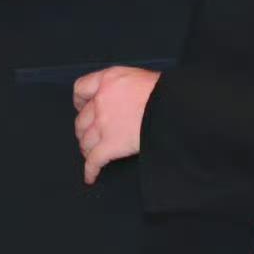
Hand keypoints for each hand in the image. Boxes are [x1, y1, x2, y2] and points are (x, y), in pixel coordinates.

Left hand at [71, 66, 159, 183]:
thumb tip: (122, 98)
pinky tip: (90, 177)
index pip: (80, 89)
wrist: (172, 106)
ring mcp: (103, 124)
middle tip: (89, 136)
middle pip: (81, 119)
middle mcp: (100, 101)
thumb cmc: (163, 91)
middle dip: (83, 130)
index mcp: (107, 81)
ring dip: (87, 149)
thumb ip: (121, 85)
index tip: (83, 108)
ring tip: (91, 154)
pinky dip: (90, 170)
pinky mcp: (110, 145)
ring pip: (85, 141)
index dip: (80, 101)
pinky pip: (94, 161)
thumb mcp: (138, 76)